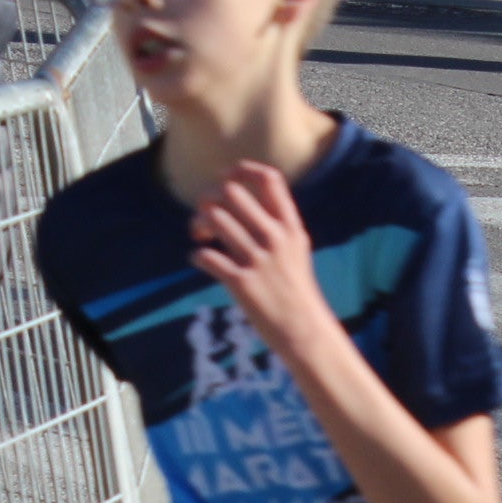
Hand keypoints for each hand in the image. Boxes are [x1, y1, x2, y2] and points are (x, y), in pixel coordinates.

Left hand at [187, 161, 335, 354]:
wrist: (305, 331)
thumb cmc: (297, 291)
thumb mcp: (297, 250)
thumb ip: (278, 225)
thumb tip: (245, 203)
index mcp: (291, 226)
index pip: (269, 179)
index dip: (242, 170)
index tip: (225, 178)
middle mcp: (276, 237)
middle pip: (232, 193)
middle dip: (209, 199)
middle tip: (205, 219)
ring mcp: (259, 259)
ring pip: (215, 219)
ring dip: (198, 224)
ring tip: (200, 237)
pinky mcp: (242, 283)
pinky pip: (206, 257)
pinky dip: (196, 256)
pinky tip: (200, 260)